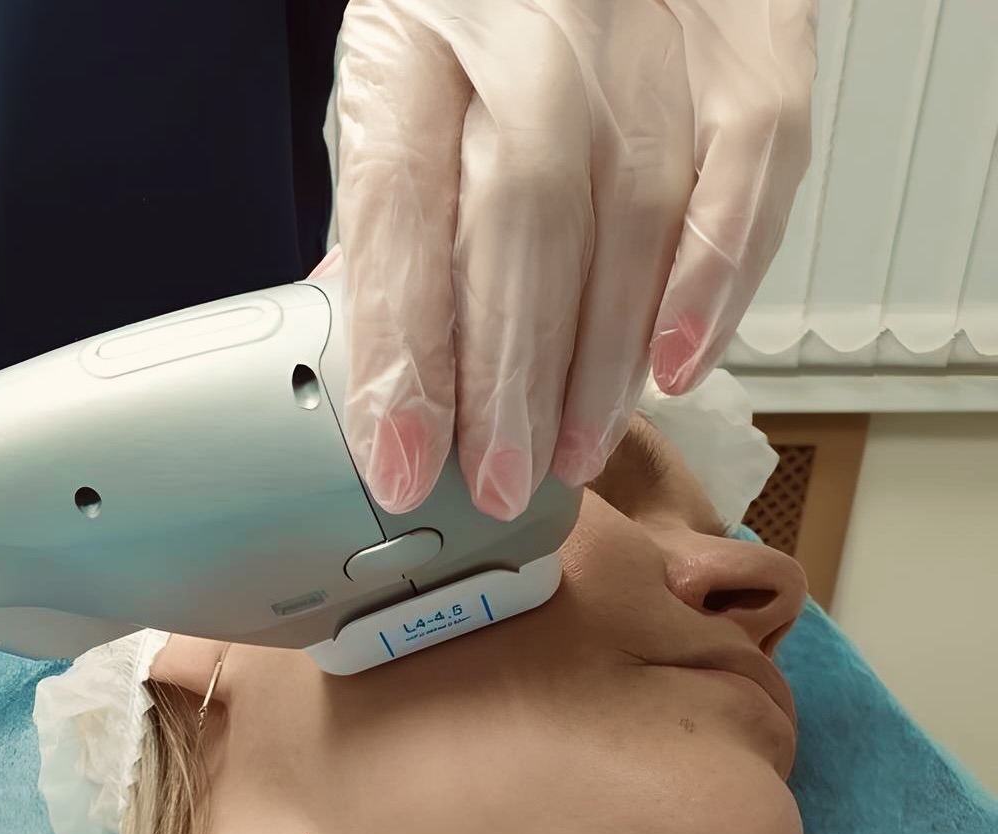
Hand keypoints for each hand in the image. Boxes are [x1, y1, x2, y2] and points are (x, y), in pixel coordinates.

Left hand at [335, 0, 814, 520]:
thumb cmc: (482, 11)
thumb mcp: (403, 90)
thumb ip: (397, 217)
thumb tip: (385, 367)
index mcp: (417, 40)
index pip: (399, 212)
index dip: (404, 355)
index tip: (403, 461)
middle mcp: (531, 26)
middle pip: (521, 225)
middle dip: (514, 382)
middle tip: (505, 482)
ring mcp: (648, 25)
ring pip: (636, 215)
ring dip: (606, 363)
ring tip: (576, 452)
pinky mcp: (747, 34)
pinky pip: (752, 164)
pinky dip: (719, 279)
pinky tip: (679, 365)